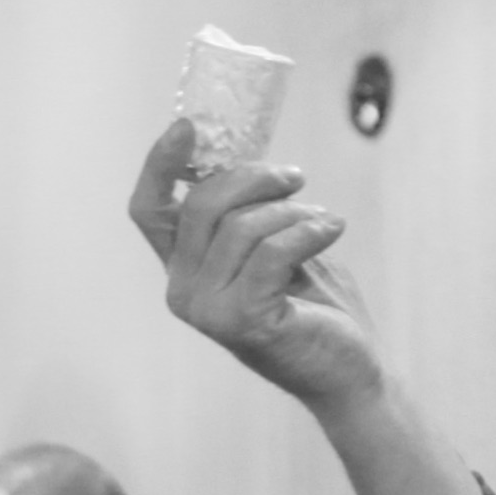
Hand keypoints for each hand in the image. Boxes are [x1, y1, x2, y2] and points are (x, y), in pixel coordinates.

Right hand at [128, 118, 383, 413]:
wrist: (346, 368)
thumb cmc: (313, 304)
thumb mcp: (272, 244)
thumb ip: (247, 211)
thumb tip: (242, 155)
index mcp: (184, 269)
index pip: (149, 211)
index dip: (160, 164)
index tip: (188, 125)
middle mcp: (183, 291)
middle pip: (201, 204)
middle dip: (254, 178)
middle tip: (296, 178)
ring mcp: (207, 310)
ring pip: (242, 226)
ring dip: (293, 212)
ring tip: (323, 222)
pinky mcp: (242, 320)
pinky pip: (272, 250)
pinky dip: (308, 231)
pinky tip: (333, 230)